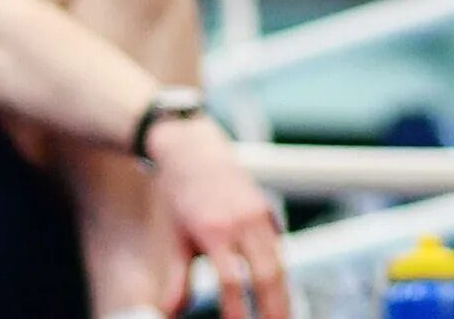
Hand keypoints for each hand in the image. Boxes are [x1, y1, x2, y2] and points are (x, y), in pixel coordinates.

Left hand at [146, 113, 288, 318]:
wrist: (192, 149)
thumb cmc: (180, 193)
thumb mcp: (173, 237)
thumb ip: (175, 278)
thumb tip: (169, 312)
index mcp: (215, 228)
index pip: (231, 280)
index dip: (236, 310)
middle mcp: (242, 220)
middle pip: (267, 273)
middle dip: (274, 308)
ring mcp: (259, 214)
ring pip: (280, 262)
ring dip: (284, 294)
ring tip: (283, 317)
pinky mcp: (267, 211)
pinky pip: (279, 247)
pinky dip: (282, 272)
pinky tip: (281, 293)